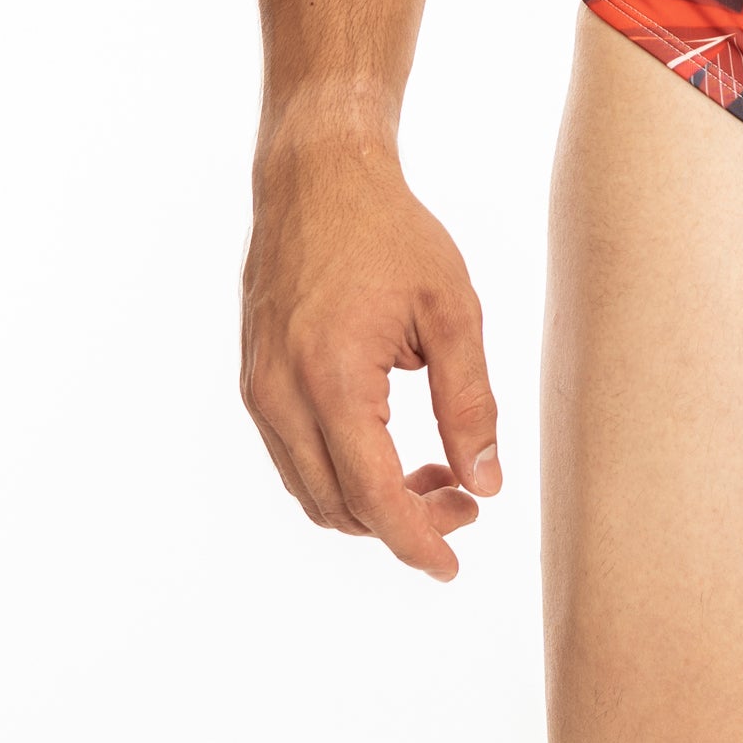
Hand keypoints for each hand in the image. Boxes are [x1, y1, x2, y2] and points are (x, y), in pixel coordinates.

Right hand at [241, 137, 501, 580]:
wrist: (318, 176)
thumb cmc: (392, 233)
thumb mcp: (452, 310)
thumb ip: (471, 401)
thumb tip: (486, 482)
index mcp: (332, 378)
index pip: (373, 495)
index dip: (416, 540)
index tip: (453, 565)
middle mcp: (282, 395)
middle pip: (340, 507)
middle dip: (404, 522)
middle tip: (467, 500)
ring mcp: (260, 391)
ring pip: (312, 491)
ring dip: (372, 503)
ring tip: (440, 473)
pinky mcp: (255, 381)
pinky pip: (295, 458)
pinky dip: (343, 473)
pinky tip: (393, 448)